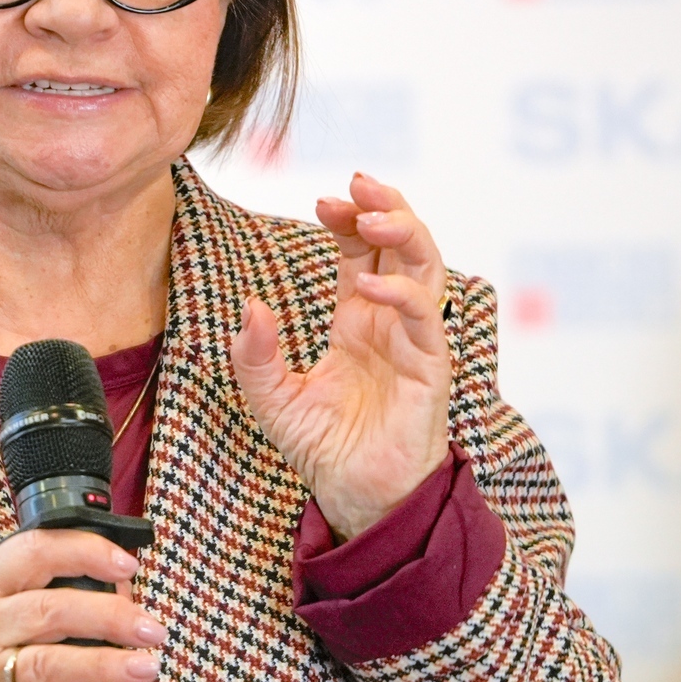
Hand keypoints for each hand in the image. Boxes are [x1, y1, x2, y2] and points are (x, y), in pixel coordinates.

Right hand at [0, 530, 166, 681]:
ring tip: (144, 669)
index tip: (127, 565)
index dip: (86, 553)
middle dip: (111, 616)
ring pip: (45, 665)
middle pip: (52, 611)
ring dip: (101, 667)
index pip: (36, 552)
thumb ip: (35, 584)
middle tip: (152, 628)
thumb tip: (114, 584)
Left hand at [231, 172, 451, 540]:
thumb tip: (250, 306)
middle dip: (385, 205)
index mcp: (358, 320)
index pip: (362, 251)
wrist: (356, 499)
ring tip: (372, 214)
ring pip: (426, 267)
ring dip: (405, 232)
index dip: (349, 219)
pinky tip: (371, 285)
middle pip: (402, 243)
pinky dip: (403, 294)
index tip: (324, 200)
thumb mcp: (271, 398)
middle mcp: (391, 322)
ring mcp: (414, 342)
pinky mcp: (430, 370)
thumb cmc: (323, 449)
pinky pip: (426, 320)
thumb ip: (255, 356)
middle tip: (358, 182)